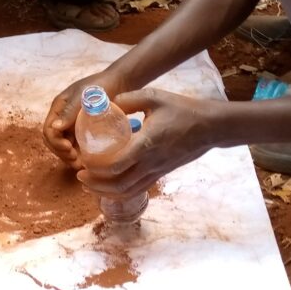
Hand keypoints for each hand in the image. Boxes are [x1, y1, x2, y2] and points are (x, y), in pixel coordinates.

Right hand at [42, 69, 119, 165]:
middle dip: (62, 153)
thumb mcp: (83, 96)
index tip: (69, 149)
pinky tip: (88, 162)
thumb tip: (54, 128)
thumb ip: (69, 111)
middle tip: (76, 161)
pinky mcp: (84, 132)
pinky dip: (79, 156)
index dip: (55, 143)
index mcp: (58, 109)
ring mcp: (73, 126)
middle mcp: (63, 119)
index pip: (48, 131)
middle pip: (53, 142)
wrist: (119, 83)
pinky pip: (77, 147)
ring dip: (70, 158)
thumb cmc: (99, 86)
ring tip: (82, 165)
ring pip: (64, 147)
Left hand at [77, 89, 219, 198]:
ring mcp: (156, 171)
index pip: (116, 164)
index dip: (95, 166)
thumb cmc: (182, 110)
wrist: (210, 127)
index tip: (83, 158)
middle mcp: (150, 162)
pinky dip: (119, 192)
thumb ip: (128, 99)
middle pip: (118, 184)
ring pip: (127, 191)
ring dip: (104, 191)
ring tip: (88, 184)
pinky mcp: (160, 174)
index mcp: (146, 143)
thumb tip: (106, 103)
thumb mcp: (153, 97)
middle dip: (95, 183)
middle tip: (80, 173)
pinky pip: (136, 190)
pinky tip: (107, 187)